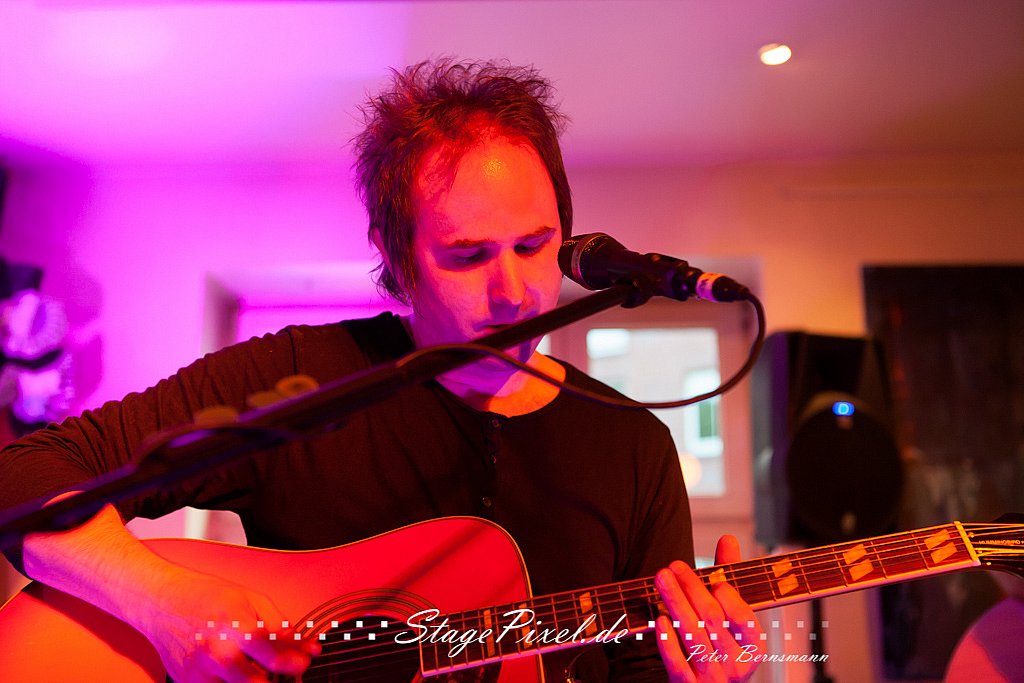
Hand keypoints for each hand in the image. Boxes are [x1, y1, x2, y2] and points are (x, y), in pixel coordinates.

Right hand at [138, 567, 318, 682]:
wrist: (161, 602)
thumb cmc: (206, 596)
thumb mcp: (251, 600)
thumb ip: (279, 626)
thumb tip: (306, 648)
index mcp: (235, 627)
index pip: (272, 655)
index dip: (294, 663)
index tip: (303, 663)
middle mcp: (216, 653)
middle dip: (276, 681)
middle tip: (286, 674)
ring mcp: (200, 673)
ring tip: (259, 671)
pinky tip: (237, 673)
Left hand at [653, 535, 763, 681]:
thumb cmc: (721, 645)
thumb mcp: (731, 616)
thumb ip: (730, 578)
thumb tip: (729, 539)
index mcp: (753, 647)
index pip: (744, 619)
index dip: (730, 598)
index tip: (715, 579)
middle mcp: (736, 666)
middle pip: (712, 622)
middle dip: (692, 590)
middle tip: (674, 567)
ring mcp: (713, 679)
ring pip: (693, 637)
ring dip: (675, 604)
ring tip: (662, 579)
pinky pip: (678, 665)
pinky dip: (668, 642)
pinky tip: (658, 620)